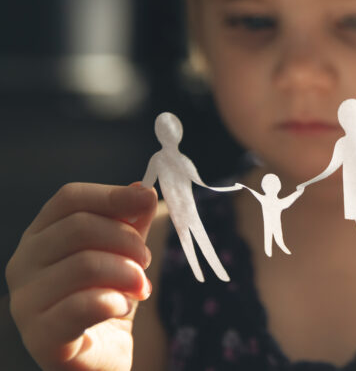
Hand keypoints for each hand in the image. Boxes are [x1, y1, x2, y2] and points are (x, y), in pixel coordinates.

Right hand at [5, 183, 156, 370]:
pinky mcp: (40, 337)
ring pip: (84, 264)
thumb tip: (142, 188)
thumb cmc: (108, 298)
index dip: (111, 195)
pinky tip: (123, 307)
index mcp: (40, 236)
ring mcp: (25, 302)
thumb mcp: (124, 253)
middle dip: (127, 241)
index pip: (69, 198)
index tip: (145, 201)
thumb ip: (131, 221)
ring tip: (140, 289)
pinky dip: (115, 302)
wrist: (101, 357)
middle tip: (146, 262)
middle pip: (79, 227)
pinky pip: (82, 306)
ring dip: (127, 274)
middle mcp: (22, 264)